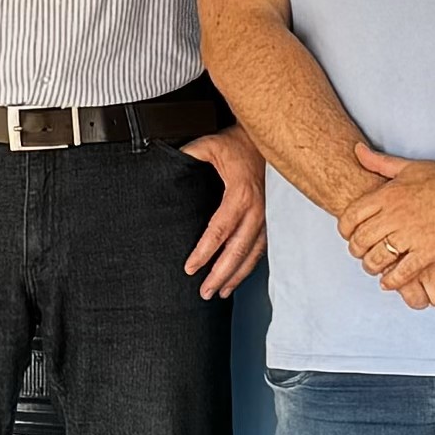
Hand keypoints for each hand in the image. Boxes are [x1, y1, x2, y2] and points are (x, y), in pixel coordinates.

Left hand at [175, 126, 268, 298]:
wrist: (265, 141)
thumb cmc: (238, 144)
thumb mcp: (209, 145)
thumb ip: (188, 156)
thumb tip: (165, 167)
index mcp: (240, 194)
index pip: (220, 230)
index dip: (204, 251)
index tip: (190, 267)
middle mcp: (257, 210)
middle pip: (238, 250)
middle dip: (220, 274)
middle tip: (204, 291)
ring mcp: (266, 217)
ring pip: (252, 254)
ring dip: (236, 276)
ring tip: (220, 292)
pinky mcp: (269, 220)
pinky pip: (261, 249)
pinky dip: (248, 266)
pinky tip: (238, 277)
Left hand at [336, 146, 434, 289]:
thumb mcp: (408, 166)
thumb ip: (379, 162)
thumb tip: (357, 151)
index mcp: (387, 195)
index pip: (351, 217)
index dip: (345, 230)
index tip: (349, 236)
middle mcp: (395, 216)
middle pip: (361, 240)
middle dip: (357, 251)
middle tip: (361, 254)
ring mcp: (412, 235)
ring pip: (378, 258)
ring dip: (372, 267)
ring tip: (375, 269)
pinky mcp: (429, 251)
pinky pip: (403, 272)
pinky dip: (393, 281)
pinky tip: (390, 282)